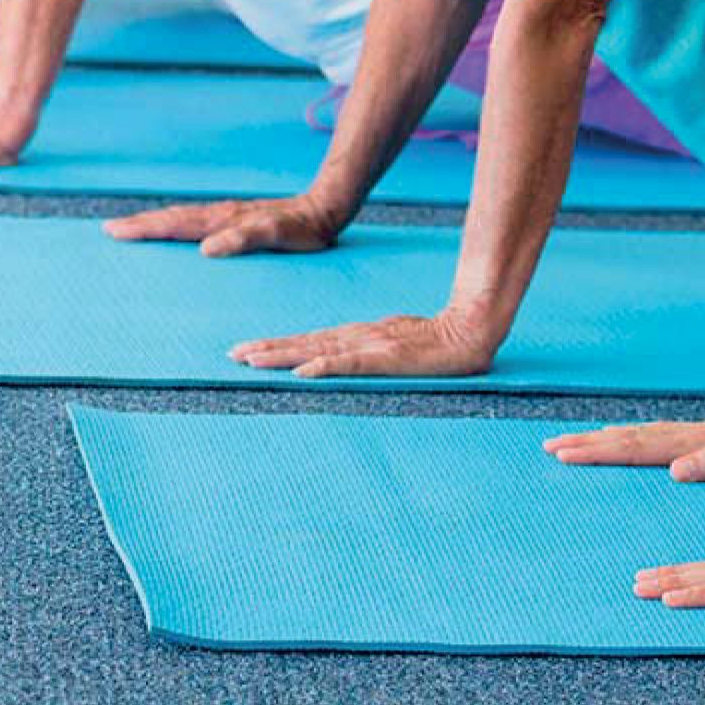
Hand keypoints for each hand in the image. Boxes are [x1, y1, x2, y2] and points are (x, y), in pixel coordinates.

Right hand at [102, 193, 345, 256]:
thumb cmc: (300, 229)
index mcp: (222, 220)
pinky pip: (195, 221)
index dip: (145, 229)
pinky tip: (173, 230)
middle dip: (140, 224)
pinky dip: (175, 224)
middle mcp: (219, 215)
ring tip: (129, 228)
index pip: (175, 224)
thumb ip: (242, 239)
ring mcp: (225, 216)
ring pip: (181, 218)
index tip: (116, 232)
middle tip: (108, 230)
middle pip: (171, 218)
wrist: (323, 210)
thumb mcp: (275, 235)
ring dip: (153, 222)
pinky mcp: (234, 220)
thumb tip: (206, 248)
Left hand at [227, 305, 500, 379]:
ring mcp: (371, 345)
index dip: (277, 345)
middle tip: (233, 354)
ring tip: (253, 359)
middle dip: (268, 349)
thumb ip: (368, 354)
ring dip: (284, 355)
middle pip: (305, 343)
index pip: (310, 341)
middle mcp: (358, 337)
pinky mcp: (387, 357)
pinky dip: (325, 366)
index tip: (247, 350)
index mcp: (358, 336)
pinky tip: (303, 372)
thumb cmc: (435, 342)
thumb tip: (340, 363)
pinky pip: (350, 363)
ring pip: (318, 350)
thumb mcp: (394, 349)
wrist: (471, 332)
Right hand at [543, 408, 704, 482]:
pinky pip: (654, 440)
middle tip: (551, 447)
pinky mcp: (702, 441)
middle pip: (629, 438)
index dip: (600, 451)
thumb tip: (677, 470)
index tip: (564, 452)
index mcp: (693, 443)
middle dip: (589, 443)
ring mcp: (693, 436)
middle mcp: (687, 437)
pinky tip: (623, 443)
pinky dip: (629, 440)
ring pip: (638, 436)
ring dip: (604, 440)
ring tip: (573, 442)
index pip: (636, 447)